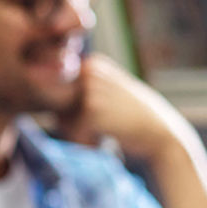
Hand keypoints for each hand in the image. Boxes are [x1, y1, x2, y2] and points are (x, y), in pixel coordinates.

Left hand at [54, 53, 191, 161]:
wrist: (161, 133)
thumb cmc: (134, 118)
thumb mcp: (110, 94)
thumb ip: (82, 92)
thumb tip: (45, 99)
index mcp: (93, 64)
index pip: (61, 93)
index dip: (72, 113)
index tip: (99, 120)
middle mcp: (90, 71)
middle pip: (57, 105)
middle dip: (71, 124)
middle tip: (100, 130)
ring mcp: (90, 88)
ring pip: (62, 119)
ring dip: (77, 134)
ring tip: (104, 135)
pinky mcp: (91, 109)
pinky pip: (71, 132)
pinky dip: (84, 143)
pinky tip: (104, 141)